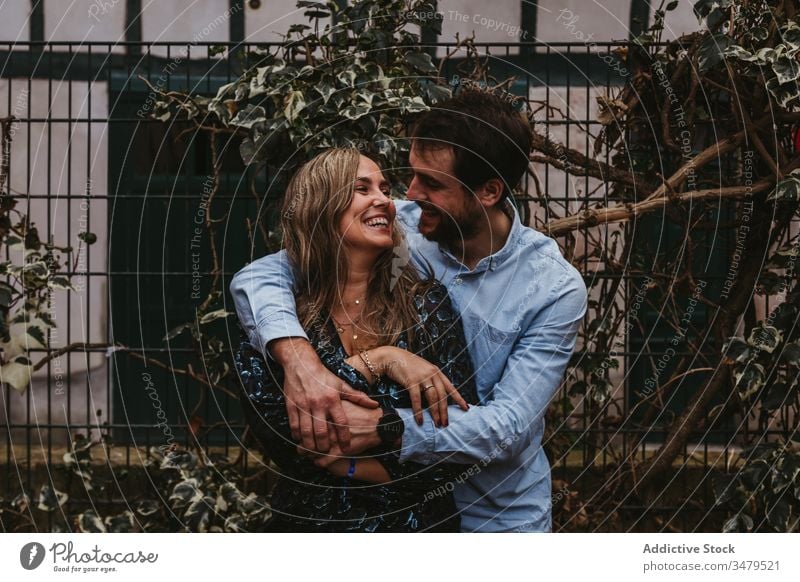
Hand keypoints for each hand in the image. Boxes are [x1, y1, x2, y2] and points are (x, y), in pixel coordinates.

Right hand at [270, 338, 378, 452]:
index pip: (341, 422)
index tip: (347, 448)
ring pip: (307, 431)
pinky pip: (294, 425)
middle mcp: (318, 403)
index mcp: (333, 399)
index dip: (344, 437)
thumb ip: (358, 397)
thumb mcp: (341, 384)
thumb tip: (375, 405)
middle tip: (325, 452)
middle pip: (322, 431)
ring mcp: (304, 405)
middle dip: (324, 446)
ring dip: (309, 444)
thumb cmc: (323, 376)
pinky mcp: (291, 405)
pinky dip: (296, 435)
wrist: (301, 364)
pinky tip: (299, 440)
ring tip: (312, 451)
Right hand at [372, 346, 468, 426]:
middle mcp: (432, 374)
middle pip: (442, 396)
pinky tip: (420, 420)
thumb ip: (431, 379)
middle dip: (444, 411)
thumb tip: (436, 396)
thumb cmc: (407, 365)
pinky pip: (417, 399)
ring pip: (432, 398)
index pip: (450, 387)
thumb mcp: (423, 369)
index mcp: (436, 372)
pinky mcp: (411, 381)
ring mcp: (422, 377)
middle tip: (445, 423)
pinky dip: (419, 411)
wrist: (392, 356)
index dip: (459, 398)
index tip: (466, 408)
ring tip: (437, 424)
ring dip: (435, 413)